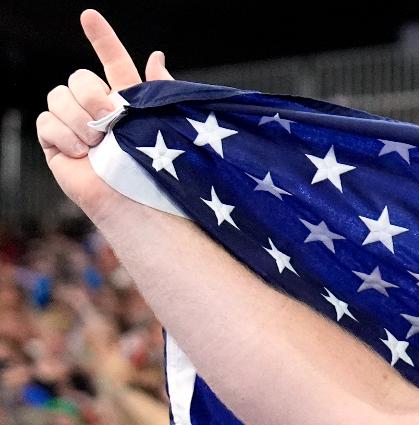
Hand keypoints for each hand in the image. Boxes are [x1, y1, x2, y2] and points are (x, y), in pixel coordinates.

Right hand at [35, 10, 171, 219]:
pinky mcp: (56, 144)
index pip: (112, 61)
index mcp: (128, 101)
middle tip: (110, 119)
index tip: (90, 16)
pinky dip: (63, 136)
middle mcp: (99, 110)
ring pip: (57, 96)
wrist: (141, 205)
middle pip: (77, 77)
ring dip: (78, 119)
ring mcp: (75, 127)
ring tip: (99, 144)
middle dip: (91, 95)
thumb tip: (155, 55)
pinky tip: (83, 153)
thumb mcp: (166, 124)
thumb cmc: (161, 172)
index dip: (102, 38)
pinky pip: (45, 122)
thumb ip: (158, 90)